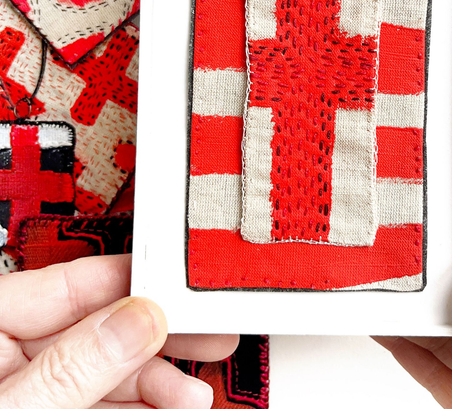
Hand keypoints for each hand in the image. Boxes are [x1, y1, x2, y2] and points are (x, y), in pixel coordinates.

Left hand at [0, 254, 237, 408]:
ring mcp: (32, 389)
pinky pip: (104, 402)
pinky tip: (171, 405)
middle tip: (209, 330)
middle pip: (102, 322)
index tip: (185, 287)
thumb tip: (138, 320)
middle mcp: (10, 354)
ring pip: (110, 366)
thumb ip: (71, 370)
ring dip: (157, 378)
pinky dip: (142, 404)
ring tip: (192, 391)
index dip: (135, 279)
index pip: (73, 282)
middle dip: (159, 330)